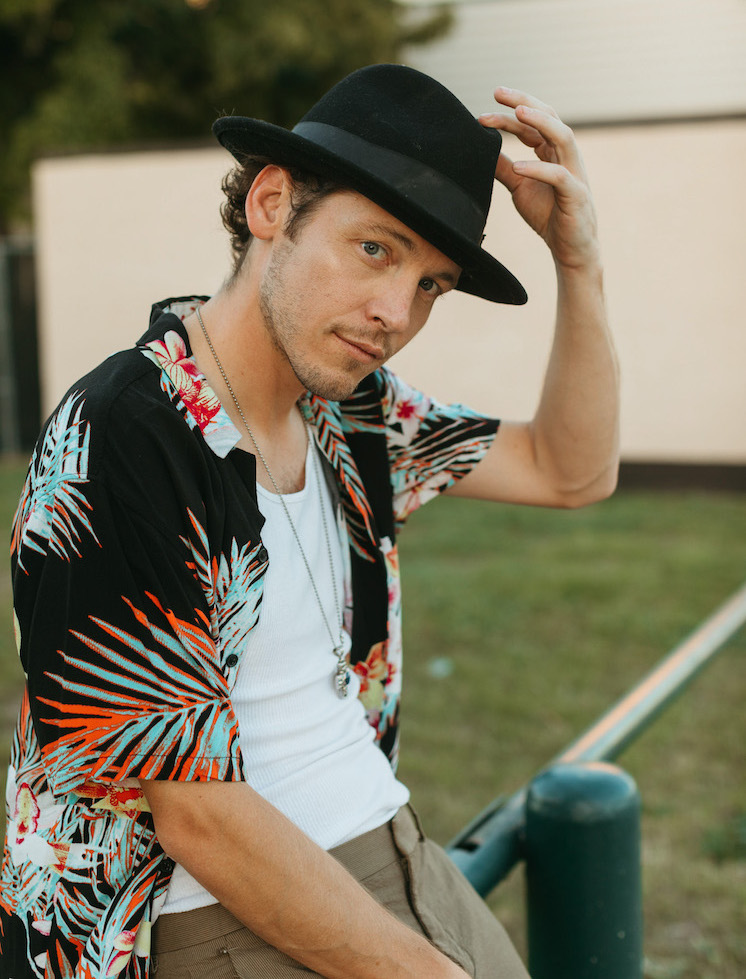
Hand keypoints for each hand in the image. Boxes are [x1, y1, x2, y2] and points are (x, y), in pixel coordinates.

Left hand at [479, 87, 599, 272]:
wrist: (570, 249)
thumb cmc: (549, 216)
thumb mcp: (519, 188)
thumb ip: (504, 169)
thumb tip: (482, 151)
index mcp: (552, 152)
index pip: (531, 124)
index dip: (508, 115)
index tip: (483, 112)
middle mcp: (566, 156)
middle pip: (549, 118)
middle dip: (524, 102)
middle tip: (498, 93)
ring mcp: (574, 173)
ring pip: (563, 137)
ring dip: (541, 122)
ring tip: (518, 114)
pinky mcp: (576, 195)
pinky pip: (559, 176)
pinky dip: (538, 169)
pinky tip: (518, 167)